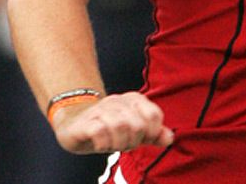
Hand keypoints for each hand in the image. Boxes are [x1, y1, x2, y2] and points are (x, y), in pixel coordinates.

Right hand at [51, 91, 174, 153]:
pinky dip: (104, 144)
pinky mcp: (85, 122)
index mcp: (134, 100)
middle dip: (133, 141)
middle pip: (138, 125)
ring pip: (120, 126)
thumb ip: (154, 134)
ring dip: (118, 143)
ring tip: (112, 145)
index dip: (151, 133)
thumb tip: (171, 138)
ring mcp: (101, 110)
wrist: (75, 125)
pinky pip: (100, 131)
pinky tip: (101, 145)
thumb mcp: (134, 131)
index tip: (141, 139)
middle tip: (123, 143)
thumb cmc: (109, 128)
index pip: (154, 115)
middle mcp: (118, 101)